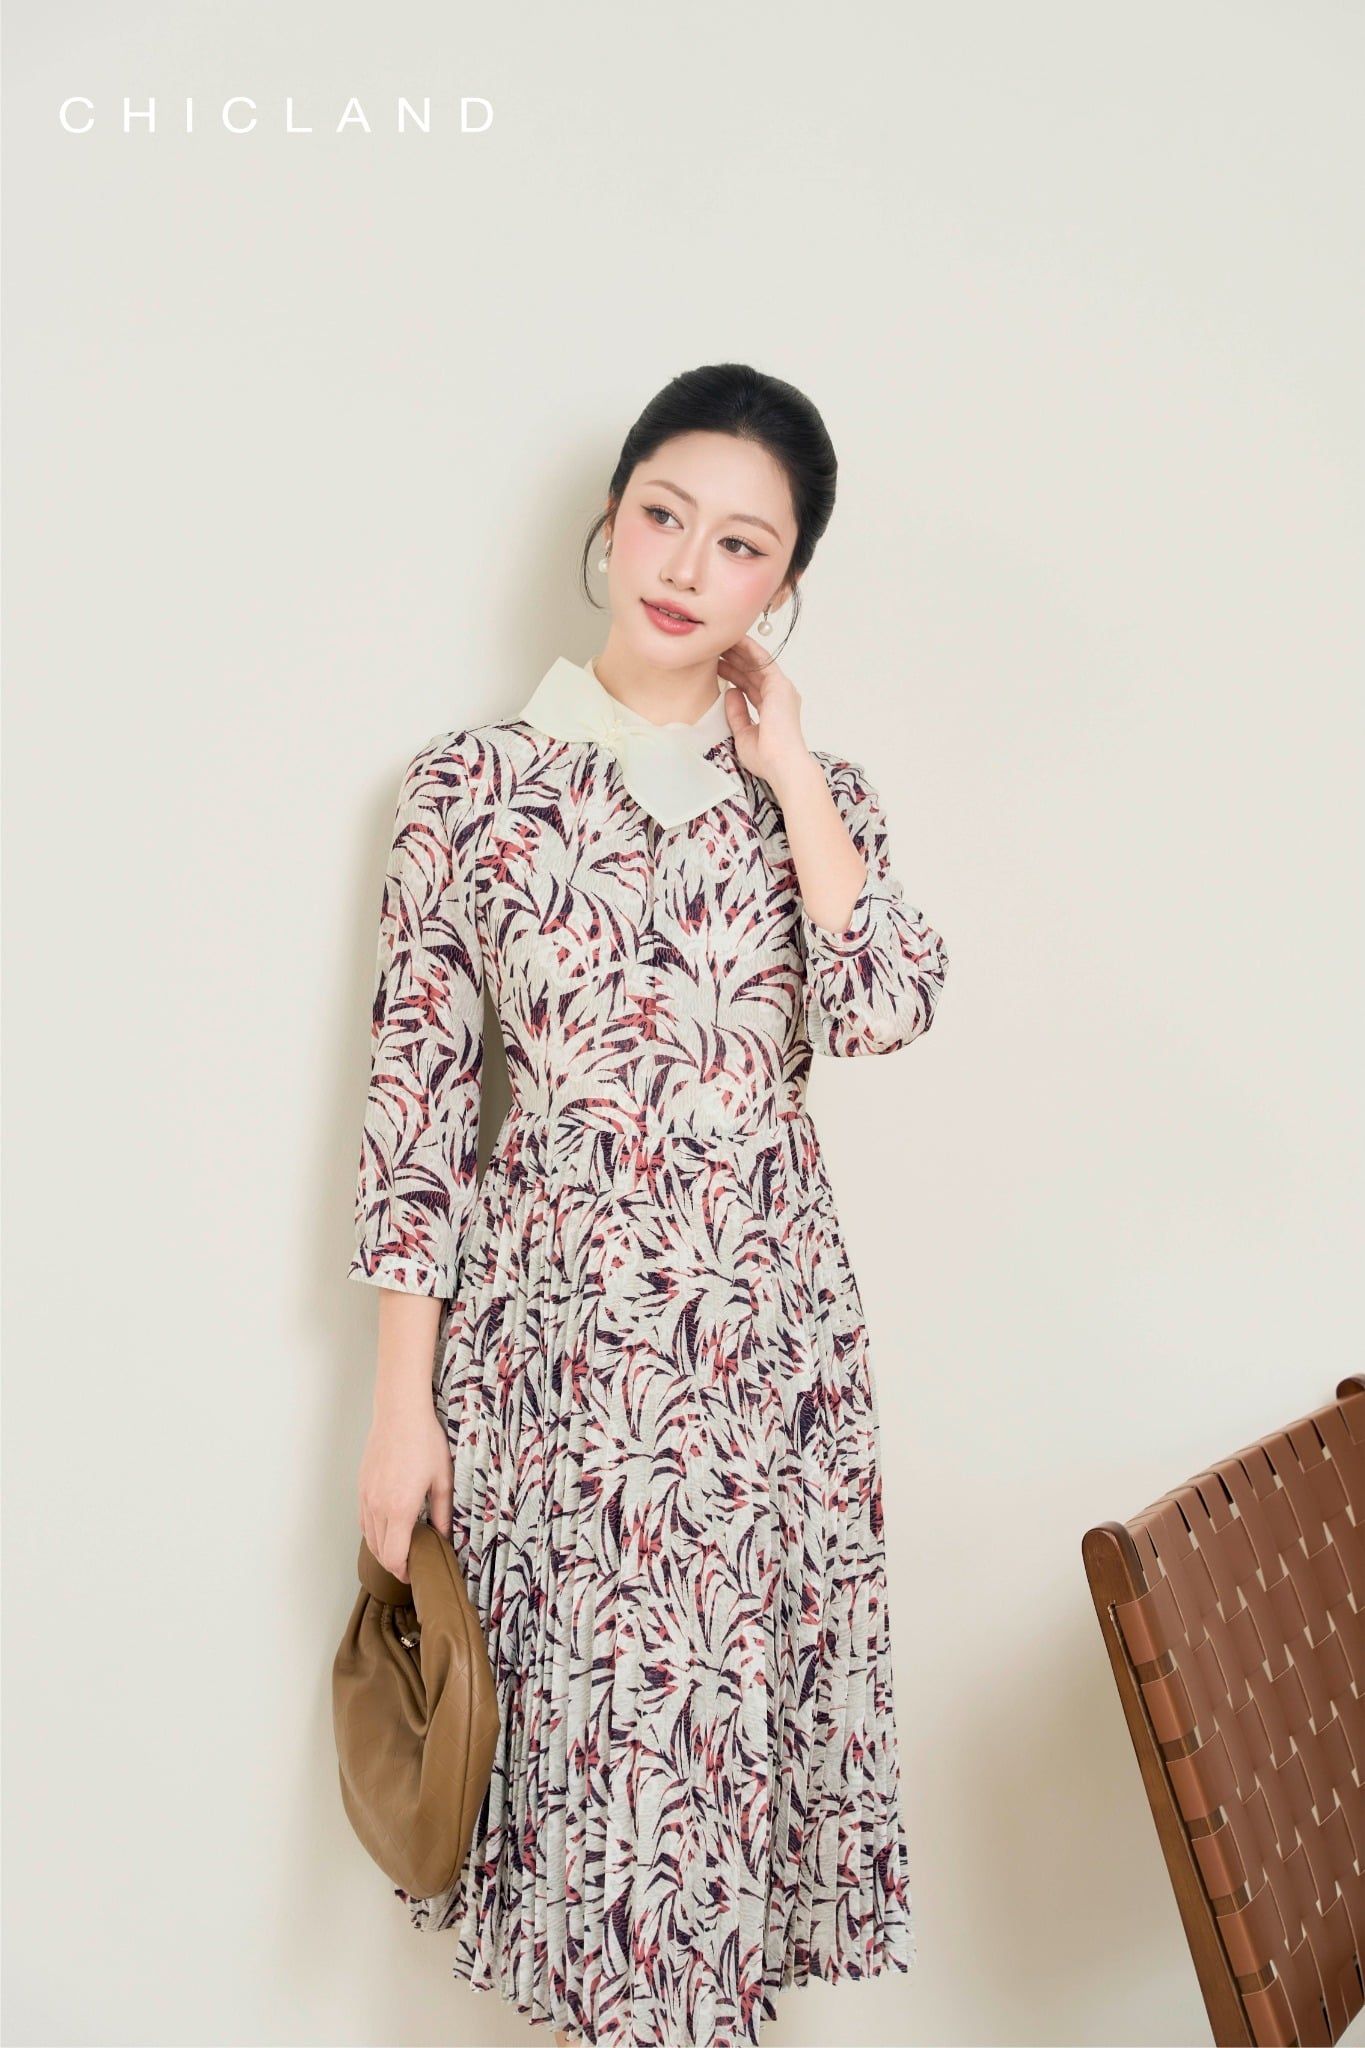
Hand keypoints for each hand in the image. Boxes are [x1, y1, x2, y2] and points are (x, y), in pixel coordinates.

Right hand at [358, 1399, 453, 1582]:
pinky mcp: (362, 1487)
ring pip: (369, 1538)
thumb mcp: (443, 1479)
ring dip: (383, 1550)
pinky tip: (389, 1527)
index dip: (404, 1572)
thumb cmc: (424, 1441)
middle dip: (395, 1564)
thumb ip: (443, 1513)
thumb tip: (444, 1537)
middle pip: (379, 1552)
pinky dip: (374, 1532)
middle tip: (413, 1564)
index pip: (394, 1557)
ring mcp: (366, 1497)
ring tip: (403, 1548)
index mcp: (399, 1509)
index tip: (416, 1574)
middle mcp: (377, 1507)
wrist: (400, 1413)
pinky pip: (364, 1520)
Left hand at [717, 637, 815, 795]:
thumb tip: (730, 692)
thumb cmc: (766, 758)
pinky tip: (735, 639)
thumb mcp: (743, 733)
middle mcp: (778, 696)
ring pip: (756, 663)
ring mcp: (781, 689)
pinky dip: (749, 649)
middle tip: (715, 648)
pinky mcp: (780, 686)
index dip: (733, 675)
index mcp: (771, 709)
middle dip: (734, 659)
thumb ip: (737, 713)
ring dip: (739, 650)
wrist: (781, 764)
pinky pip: (762, 661)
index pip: (749, 686)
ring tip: (721, 639)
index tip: (717, 666)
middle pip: (752, 672)